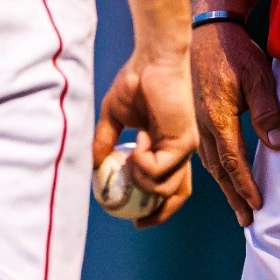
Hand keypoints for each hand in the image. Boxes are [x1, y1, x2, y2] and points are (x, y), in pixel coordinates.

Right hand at [93, 47, 196, 228]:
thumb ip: (106, 141)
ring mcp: (184, 147)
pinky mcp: (184, 141)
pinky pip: (159, 168)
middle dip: (157, 213)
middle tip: (135, 219)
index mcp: (165, 147)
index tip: (136, 220)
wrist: (151, 59)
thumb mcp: (113, 117)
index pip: (168, 186)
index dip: (156, 208)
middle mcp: (179, 151)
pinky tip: (139, 138)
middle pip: (176, 196)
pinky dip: (143, 160)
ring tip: (130, 155)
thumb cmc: (135, 81)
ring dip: (141, 178)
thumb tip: (95, 166)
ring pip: (165, 187)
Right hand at [190, 19, 279, 226]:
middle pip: (220, 169)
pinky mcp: (201, 114)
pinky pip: (207, 149)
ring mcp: (200, 120)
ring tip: (237, 205)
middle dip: (234, 196)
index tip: (258, 205)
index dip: (246, 185)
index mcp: (218, 118)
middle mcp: (205, 124)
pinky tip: (224, 173)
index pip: (234, 161)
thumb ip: (267, 112)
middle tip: (247, 220)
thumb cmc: (235, 52)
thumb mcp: (258, 77)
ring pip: (211, 161)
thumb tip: (276, 145)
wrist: (208, 30)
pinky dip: (218, 168)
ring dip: (225, 185)